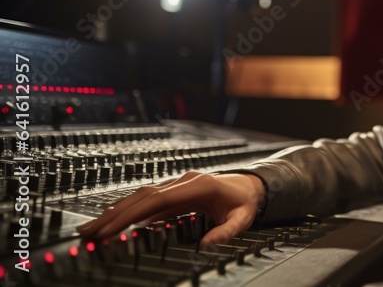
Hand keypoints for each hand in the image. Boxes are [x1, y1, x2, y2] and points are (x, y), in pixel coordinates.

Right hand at [76, 171, 265, 245]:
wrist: (250, 186)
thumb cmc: (244, 202)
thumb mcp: (242, 219)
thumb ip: (226, 231)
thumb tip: (208, 244)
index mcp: (198, 186)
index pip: (156, 201)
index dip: (131, 215)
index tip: (111, 230)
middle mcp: (183, 181)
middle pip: (142, 197)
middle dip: (114, 215)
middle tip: (89, 232)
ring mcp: (177, 183)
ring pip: (140, 196)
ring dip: (116, 212)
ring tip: (93, 228)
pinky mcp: (174, 190)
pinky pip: (147, 199)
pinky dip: (128, 210)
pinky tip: (113, 221)